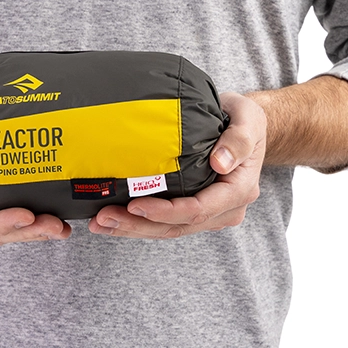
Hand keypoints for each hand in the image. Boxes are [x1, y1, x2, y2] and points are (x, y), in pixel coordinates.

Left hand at [89, 92, 265, 238]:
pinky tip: (113, 219)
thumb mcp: (248, 119)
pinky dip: (140, 222)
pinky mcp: (195, 210)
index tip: (134, 204)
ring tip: (99, 223)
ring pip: (169, 229)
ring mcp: (210, 213)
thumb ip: (238, 140)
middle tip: (103, 219)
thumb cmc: (244, 118)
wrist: (244, 126)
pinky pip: (166, 222)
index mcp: (238, 190)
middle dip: (138, 225)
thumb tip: (221, 164)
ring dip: (133, 229)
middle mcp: (226, 209)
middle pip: (178, 226)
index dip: (165, 211)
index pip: (198, 210)